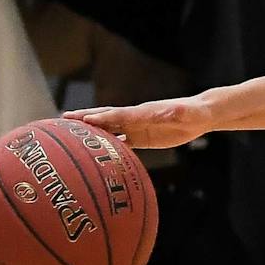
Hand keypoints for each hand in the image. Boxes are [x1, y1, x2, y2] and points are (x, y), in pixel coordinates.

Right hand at [63, 100, 208, 147]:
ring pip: (109, 130)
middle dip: (86, 118)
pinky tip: (94, 154)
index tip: (84, 119)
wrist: (201, 115)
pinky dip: (106, 146)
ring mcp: (137, 128)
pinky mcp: (141, 138)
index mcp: (145, 112)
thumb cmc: (195, 113)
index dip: (102, 117)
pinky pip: (120, 142)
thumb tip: (169, 111)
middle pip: (107, 118)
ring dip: (91, 132)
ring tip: (69, 136)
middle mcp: (137, 118)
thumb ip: (177, 113)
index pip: (120, 115)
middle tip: (63, 119)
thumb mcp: (188, 114)